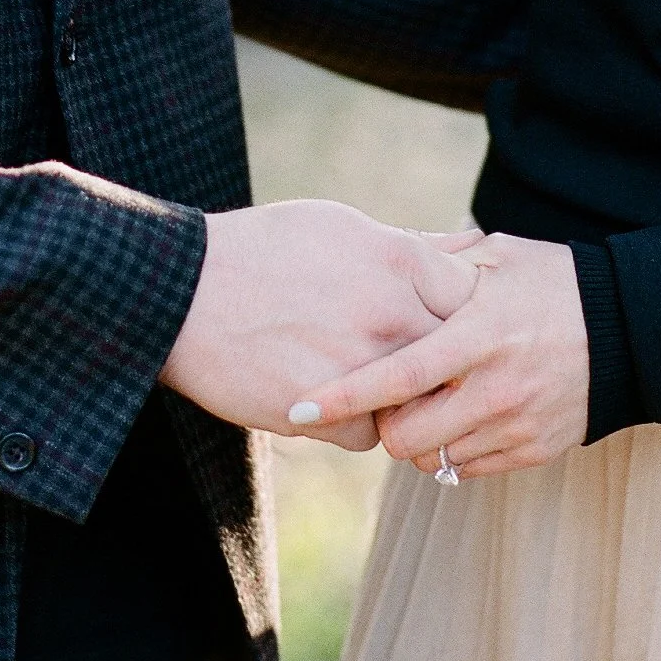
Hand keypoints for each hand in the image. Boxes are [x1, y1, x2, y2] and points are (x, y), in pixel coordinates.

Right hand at [160, 200, 485, 450]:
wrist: (185, 292)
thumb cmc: (265, 250)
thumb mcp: (342, 226)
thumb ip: (411, 245)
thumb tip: (470, 244)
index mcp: (401, 260)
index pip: (474, 298)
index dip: (464, 314)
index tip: (448, 321)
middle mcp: (393, 313)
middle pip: (458, 357)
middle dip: (445, 365)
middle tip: (418, 363)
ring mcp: (365, 368)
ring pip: (417, 402)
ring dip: (401, 399)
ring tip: (363, 378)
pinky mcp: (332, 416)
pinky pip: (371, 434)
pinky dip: (353, 424)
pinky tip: (325, 397)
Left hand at [284, 233, 587, 478]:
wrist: (630, 327)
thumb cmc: (553, 282)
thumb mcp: (497, 256)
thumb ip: (435, 257)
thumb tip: (378, 246)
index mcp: (480, 332)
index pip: (398, 375)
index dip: (344, 395)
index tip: (301, 406)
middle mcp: (497, 386)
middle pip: (407, 436)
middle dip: (382, 425)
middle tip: (382, 398)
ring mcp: (518, 424)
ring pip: (435, 459)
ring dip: (418, 438)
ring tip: (425, 403)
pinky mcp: (535, 450)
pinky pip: (469, 469)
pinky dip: (452, 450)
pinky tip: (459, 416)